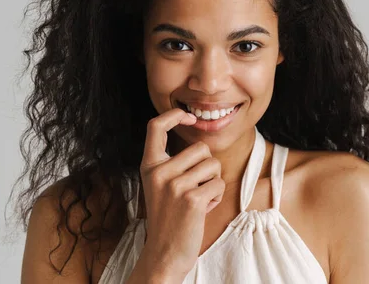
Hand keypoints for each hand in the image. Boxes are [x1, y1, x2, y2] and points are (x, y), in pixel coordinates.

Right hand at [139, 108, 224, 279]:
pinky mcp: (192, 199)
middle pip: (201, 148)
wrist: (164, 254)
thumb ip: (171, 162)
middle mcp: (159, 172)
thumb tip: (198, 141)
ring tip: (198, 200)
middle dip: (208, 166)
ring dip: (213, 182)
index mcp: (149, 166)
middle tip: (196, 188)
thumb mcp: (160, 184)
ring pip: (213, 165)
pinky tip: (202, 211)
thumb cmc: (169, 217)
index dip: (174, 115)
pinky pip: (219, 185)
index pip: (155, 126)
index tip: (189, 117)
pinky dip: (216, 198)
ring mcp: (174, 185)